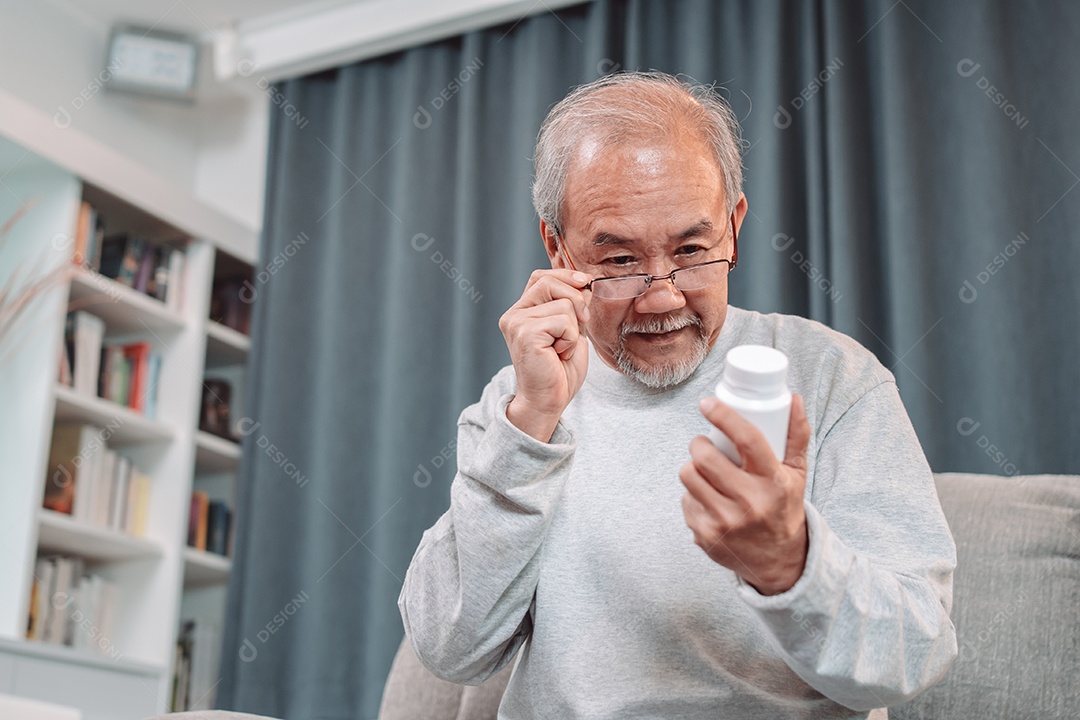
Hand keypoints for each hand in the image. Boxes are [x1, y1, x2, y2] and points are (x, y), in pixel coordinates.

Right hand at [499, 269, 591, 441]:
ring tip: (562, 348)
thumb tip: (585, 283)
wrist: (548, 401)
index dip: (566, 276)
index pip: (541, 277)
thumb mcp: (572, 331)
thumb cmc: (559, 371)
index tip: (586, 284)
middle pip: (550, 282)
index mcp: (522, 311)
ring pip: (563, 304)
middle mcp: (514, 315)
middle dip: (576, 301)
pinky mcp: (525, 334)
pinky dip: (570, 339)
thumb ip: (574, 307)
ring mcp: (516, 323)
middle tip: (580, 326)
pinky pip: (563, 321)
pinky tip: (559, 354)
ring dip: (573, 328)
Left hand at [679, 395, 811, 594]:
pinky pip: (685, 500)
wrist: (779, 562)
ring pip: (688, 475)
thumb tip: (793, 398)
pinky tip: (707, 498)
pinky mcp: (705, 535)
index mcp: (773, 483)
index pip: (746, 439)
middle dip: (699, 444)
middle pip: (705, 457)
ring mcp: (725, 521)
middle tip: (704, 445)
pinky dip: (692, 494)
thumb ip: (796, 435)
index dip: (723, 416)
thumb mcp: (796, 474)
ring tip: (705, 470)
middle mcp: (749, 503)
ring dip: (692, 467)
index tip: (707, 404)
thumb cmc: (783, 508)